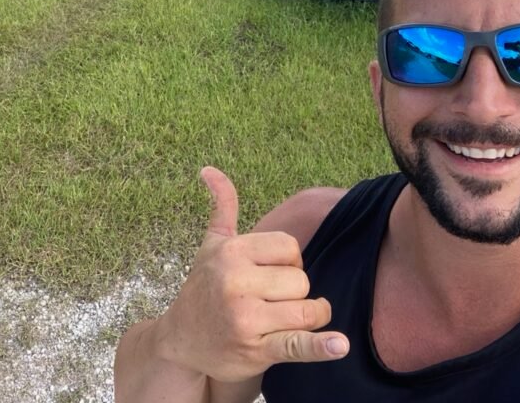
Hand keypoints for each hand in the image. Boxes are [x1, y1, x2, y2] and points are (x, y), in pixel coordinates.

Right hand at [155, 167, 348, 382]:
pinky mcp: (255, 351)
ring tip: (286, 322)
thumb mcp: (212, 245)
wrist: (180, 341)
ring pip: (307, 311)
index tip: (269, 275)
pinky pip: (297, 345)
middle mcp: (235, 283)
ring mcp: (245, 319)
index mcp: (231, 252)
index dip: (288, 263)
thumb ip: (222, 207)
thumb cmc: (204, 287)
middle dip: (294, 293)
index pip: (291, 248)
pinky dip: (320, 346)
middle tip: (269, 302)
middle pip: (301, 281)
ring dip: (307, 319)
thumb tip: (209, 169)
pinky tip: (338, 344)